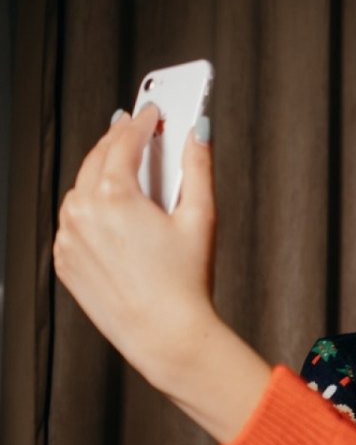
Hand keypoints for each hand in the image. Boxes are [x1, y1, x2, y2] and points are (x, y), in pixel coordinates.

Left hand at [54, 105, 216, 390]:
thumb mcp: (201, 217)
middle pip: (97, 158)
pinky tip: (115, 212)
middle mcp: (83, 212)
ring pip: (81, 188)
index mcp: (115, 196)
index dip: (142, 120)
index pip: (124, 141)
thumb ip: (198, 167)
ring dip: (102, 173)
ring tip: (127, 169)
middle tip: (137, 128)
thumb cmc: (186, 282)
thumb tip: (200, 131)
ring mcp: (69, 238)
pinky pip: (73, 221)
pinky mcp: (65, 260)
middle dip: (118, 140)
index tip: (153, 110)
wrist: (165, 334)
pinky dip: (91, 208)